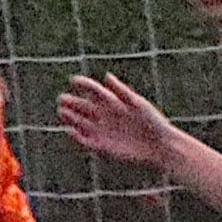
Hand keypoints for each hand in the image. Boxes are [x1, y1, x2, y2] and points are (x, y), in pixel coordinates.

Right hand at [58, 74, 181, 168]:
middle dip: (72, 101)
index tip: (73, 80)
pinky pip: (86, 139)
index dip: (84, 84)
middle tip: (61, 98)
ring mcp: (103, 130)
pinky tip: (71, 130)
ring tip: (62, 112)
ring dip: (71, 117)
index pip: (94, 91)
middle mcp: (106, 115)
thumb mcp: (138, 103)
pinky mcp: (103, 145)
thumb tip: (107, 77)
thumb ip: (121, 91)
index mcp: (114, 102)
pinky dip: (78, 136)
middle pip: (84, 106)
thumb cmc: (152, 120)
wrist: (159, 144)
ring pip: (82, 122)